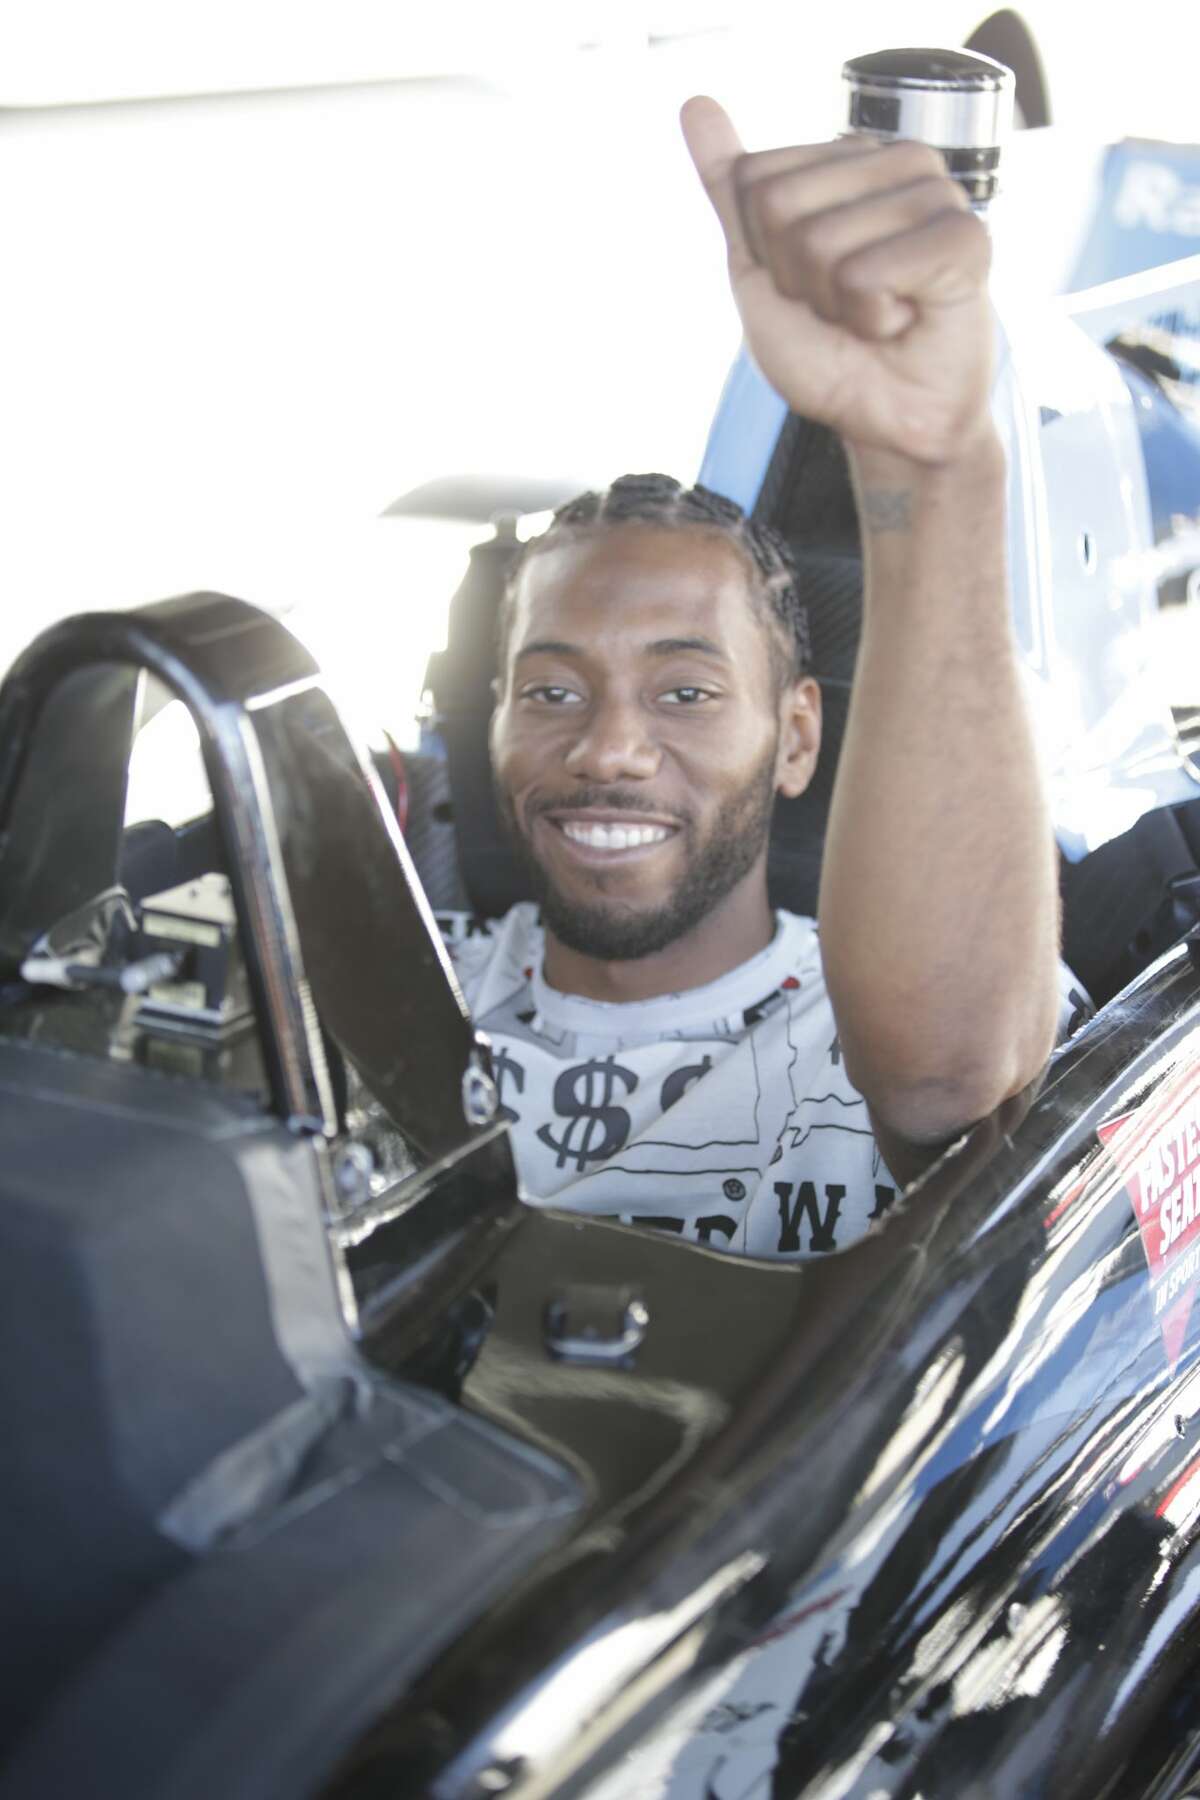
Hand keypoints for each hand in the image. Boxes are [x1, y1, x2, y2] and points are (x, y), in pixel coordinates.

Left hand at [681, 96, 994, 466]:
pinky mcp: (965, 238)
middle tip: (844, 305)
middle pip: (780, 206)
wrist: (883, 418)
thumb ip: (731, 190)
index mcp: (847, 158)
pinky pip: (867, 273)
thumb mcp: (760, 268)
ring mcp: (935, 193)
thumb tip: (694, 105)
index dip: (764, 254)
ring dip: (836, 304)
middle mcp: (895, 160)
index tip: (808, 285)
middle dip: (798, 279)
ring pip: (822, 241)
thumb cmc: (829, 350)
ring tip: (876, 314)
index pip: (752, 179)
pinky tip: (904, 320)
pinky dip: (871, 319)